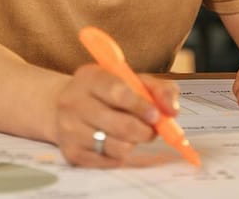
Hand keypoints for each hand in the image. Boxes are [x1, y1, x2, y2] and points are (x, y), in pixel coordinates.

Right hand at [52, 63, 179, 167]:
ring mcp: (69, 129)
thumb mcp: (132, 80)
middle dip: (145, 131)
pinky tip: (117, 142)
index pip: (118, 92)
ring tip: (133, 135)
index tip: (156, 115)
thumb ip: (159, 90)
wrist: (65, 105)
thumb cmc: (107, 91)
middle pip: (120, 125)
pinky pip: (108, 162)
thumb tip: (172, 111)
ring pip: (117, 147)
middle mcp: (73, 102)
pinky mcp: (70, 152)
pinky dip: (120, 155)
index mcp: (90, 77)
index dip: (141, 106)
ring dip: (134, 143)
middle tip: (151, 129)